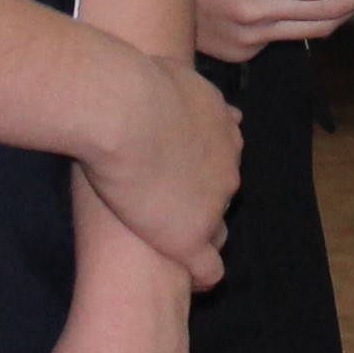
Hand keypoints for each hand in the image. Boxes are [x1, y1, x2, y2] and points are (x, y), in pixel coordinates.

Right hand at [81, 54, 241, 289]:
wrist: (126, 111)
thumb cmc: (136, 81)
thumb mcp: (167, 72)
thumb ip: (174, 84)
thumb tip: (162, 75)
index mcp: (223, 129)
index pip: (222, 156)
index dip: (197, 166)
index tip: (174, 170)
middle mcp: (228, 167)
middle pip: (222, 193)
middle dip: (198, 200)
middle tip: (163, 205)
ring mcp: (213, 205)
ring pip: (216, 231)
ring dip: (197, 235)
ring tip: (170, 244)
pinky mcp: (189, 238)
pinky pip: (208, 269)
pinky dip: (200, 275)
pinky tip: (188, 280)